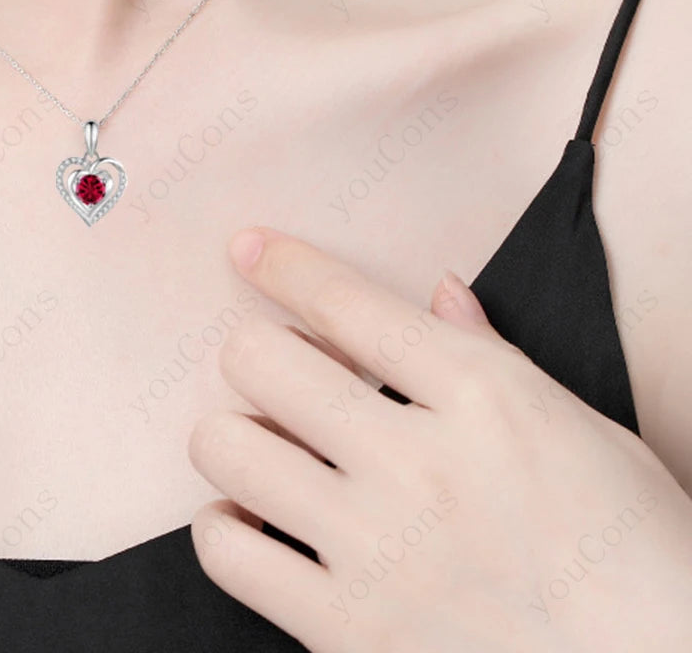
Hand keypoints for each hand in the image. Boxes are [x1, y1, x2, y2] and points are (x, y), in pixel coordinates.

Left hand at [186, 226, 691, 652]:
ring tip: (266, 453)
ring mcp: (376, 549)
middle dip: (255, 353)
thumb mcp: (585, 432)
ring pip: (225, 448)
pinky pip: (226, 555)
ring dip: (235, 439)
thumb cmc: (640, 557)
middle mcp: (417, 464)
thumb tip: (440, 289)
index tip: (249, 249)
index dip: (284, 264)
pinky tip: (254, 526)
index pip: (348, 303)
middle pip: (260, 360)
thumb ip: (495, 356)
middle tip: (277, 379)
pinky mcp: (347, 632)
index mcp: (482, 398)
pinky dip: (222, 531)